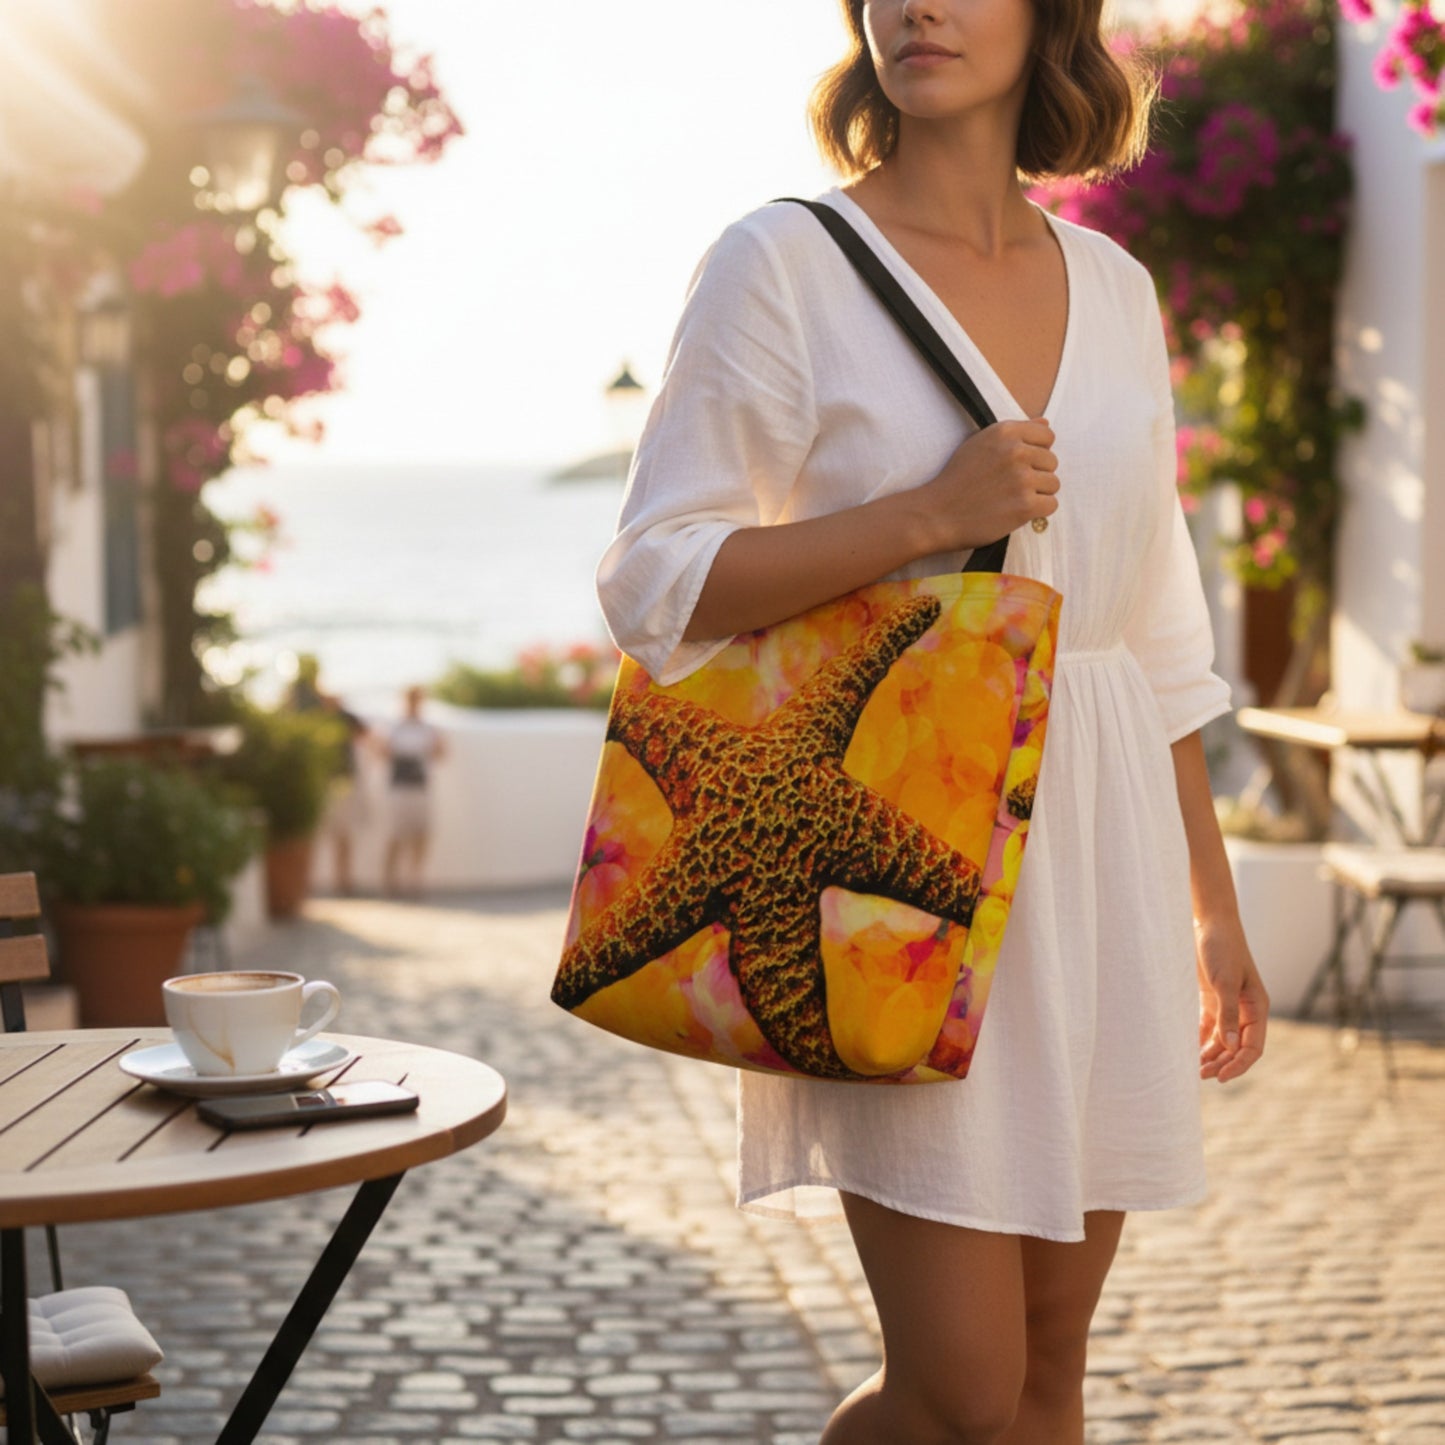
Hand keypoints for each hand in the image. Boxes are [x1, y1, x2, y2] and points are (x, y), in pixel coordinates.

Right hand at [923, 418, 1059, 551]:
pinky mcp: (1025, 506)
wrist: (936, 514)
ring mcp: (1022, 479)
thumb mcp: (979, 444)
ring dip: (1037, 494)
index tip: (1017, 465)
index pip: (1047, 436)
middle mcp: (1016, 451)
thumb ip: (1014, 433)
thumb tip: (1045, 422)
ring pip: (1053, 484)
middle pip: (1052, 461)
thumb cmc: (956, 480)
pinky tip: (1017, 511)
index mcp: (1005, 432)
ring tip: (1012, 499)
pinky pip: (1051, 505)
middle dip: (1036, 474)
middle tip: (1009, 486)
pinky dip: (1037, 511)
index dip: (1035, 452)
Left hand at [1196, 919, 1268, 1082]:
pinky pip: (1209, 1026)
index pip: (1253, 1047)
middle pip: (1237, 1047)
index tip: (1221, 1077)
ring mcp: (1228, 1004)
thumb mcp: (1225, 982)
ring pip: (1222, 1039)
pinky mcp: (1211, 998)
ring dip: (1211, 1055)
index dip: (1239, 1064)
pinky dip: (1201, 1040)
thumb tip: (1231, 1047)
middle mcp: (1245, 1009)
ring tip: (1193, 1069)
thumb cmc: (1222, 948)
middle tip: (1200, 1076)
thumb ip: (1227, 1015)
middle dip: (1221, 1063)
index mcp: (1257, 1007)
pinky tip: (1189, 1051)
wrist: (1209, 921)